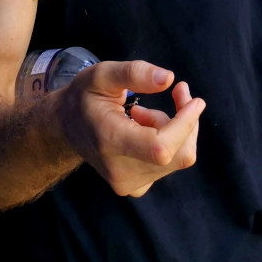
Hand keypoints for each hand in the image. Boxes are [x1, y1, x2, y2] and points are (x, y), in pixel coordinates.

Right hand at [57, 60, 204, 197]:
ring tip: (143, 113)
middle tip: (178, 91)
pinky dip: (169, 142)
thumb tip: (169, 79)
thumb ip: (134, 73)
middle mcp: (119, 171)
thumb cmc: (85, 96)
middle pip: (177, 154)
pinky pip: (170, 165)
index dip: (185, 124)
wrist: (67, 126)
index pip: (160, 147)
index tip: (195, 100)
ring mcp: (128, 184)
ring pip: (178, 158)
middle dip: (186, 120)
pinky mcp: (135, 188)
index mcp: (110, 141)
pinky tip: (145, 129)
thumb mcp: (102, 74)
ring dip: (173, 128)